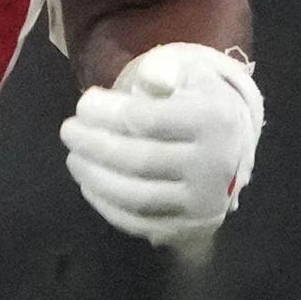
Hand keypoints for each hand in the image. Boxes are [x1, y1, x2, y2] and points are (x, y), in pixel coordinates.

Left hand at [60, 42, 262, 245]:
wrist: (232, 151)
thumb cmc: (199, 105)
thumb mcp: (190, 75)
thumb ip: (167, 69)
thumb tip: (149, 79)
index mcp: (215, 122)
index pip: (149, 120)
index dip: (108, 112)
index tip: (83, 104)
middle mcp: (215, 167)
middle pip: (139, 160)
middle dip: (94, 145)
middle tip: (68, 131)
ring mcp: (202, 204)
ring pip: (136, 198)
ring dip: (94, 178)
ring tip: (73, 158)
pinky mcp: (189, 230)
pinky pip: (139, 223)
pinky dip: (107, 206)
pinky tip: (89, 184)